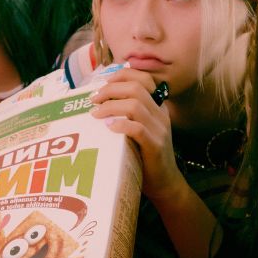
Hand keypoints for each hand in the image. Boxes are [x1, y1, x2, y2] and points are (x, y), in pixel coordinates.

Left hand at [90, 68, 183, 202]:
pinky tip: (109, 127)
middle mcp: (160, 114)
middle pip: (136, 88)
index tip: (103, 83)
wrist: (164, 182)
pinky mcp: (155, 145)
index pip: (144, 79)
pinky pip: (138, 129)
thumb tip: (100, 102)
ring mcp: (159, 129)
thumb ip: (128, 115)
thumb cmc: (145, 156)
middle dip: (110, 89)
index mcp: (157, 107)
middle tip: (93, 99)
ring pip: (135, 105)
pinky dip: (121, 125)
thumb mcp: (139, 130)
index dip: (122, 75)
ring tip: (96, 113)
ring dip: (111, 106)